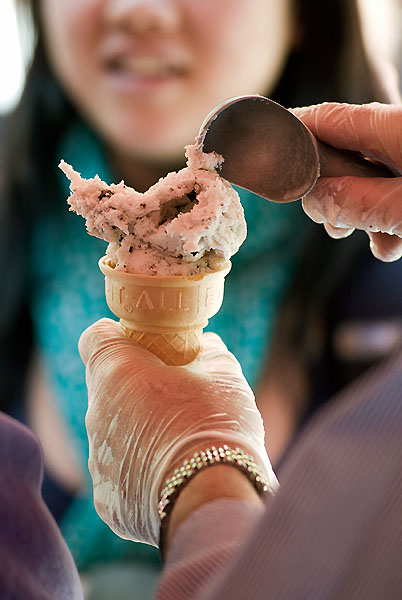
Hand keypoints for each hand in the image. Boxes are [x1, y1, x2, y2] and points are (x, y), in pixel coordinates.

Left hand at [79, 319, 276, 546]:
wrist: (214, 498)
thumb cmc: (216, 424)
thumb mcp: (224, 372)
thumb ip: (207, 350)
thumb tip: (203, 347)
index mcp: (117, 372)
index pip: (95, 338)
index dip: (118, 338)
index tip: (143, 347)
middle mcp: (96, 413)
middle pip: (107, 388)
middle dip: (135, 387)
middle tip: (174, 395)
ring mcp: (98, 460)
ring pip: (113, 432)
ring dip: (137, 430)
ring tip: (179, 443)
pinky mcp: (107, 500)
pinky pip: (120, 474)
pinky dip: (140, 471)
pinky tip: (171, 476)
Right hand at [293, 102, 401, 260]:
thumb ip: (355, 204)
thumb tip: (315, 201)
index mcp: (392, 127)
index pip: (326, 120)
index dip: (291, 133)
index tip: (267, 154)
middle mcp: (398, 137)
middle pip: (345, 155)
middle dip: (328, 191)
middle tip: (326, 218)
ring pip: (369, 180)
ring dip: (359, 213)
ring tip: (368, 237)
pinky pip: (393, 195)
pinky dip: (386, 220)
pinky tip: (391, 243)